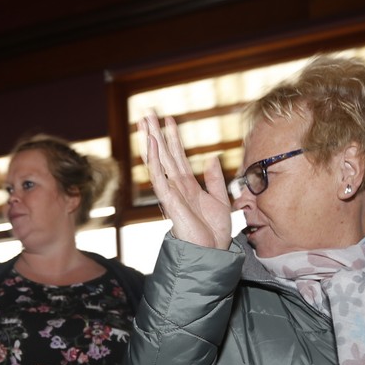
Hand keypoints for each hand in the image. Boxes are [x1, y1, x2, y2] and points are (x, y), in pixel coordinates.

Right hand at [138, 111, 233, 248]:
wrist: (212, 251)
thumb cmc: (214, 232)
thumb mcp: (220, 199)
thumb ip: (215, 178)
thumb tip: (212, 157)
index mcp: (188, 185)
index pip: (178, 156)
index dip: (173, 137)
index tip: (169, 120)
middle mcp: (176, 186)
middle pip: (163, 154)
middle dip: (155, 133)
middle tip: (147, 113)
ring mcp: (170, 193)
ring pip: (157, 162)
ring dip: (150, 141)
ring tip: (143, 122)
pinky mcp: (169, 201)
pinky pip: (158, 177)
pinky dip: (153, 160)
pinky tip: (149, 144)